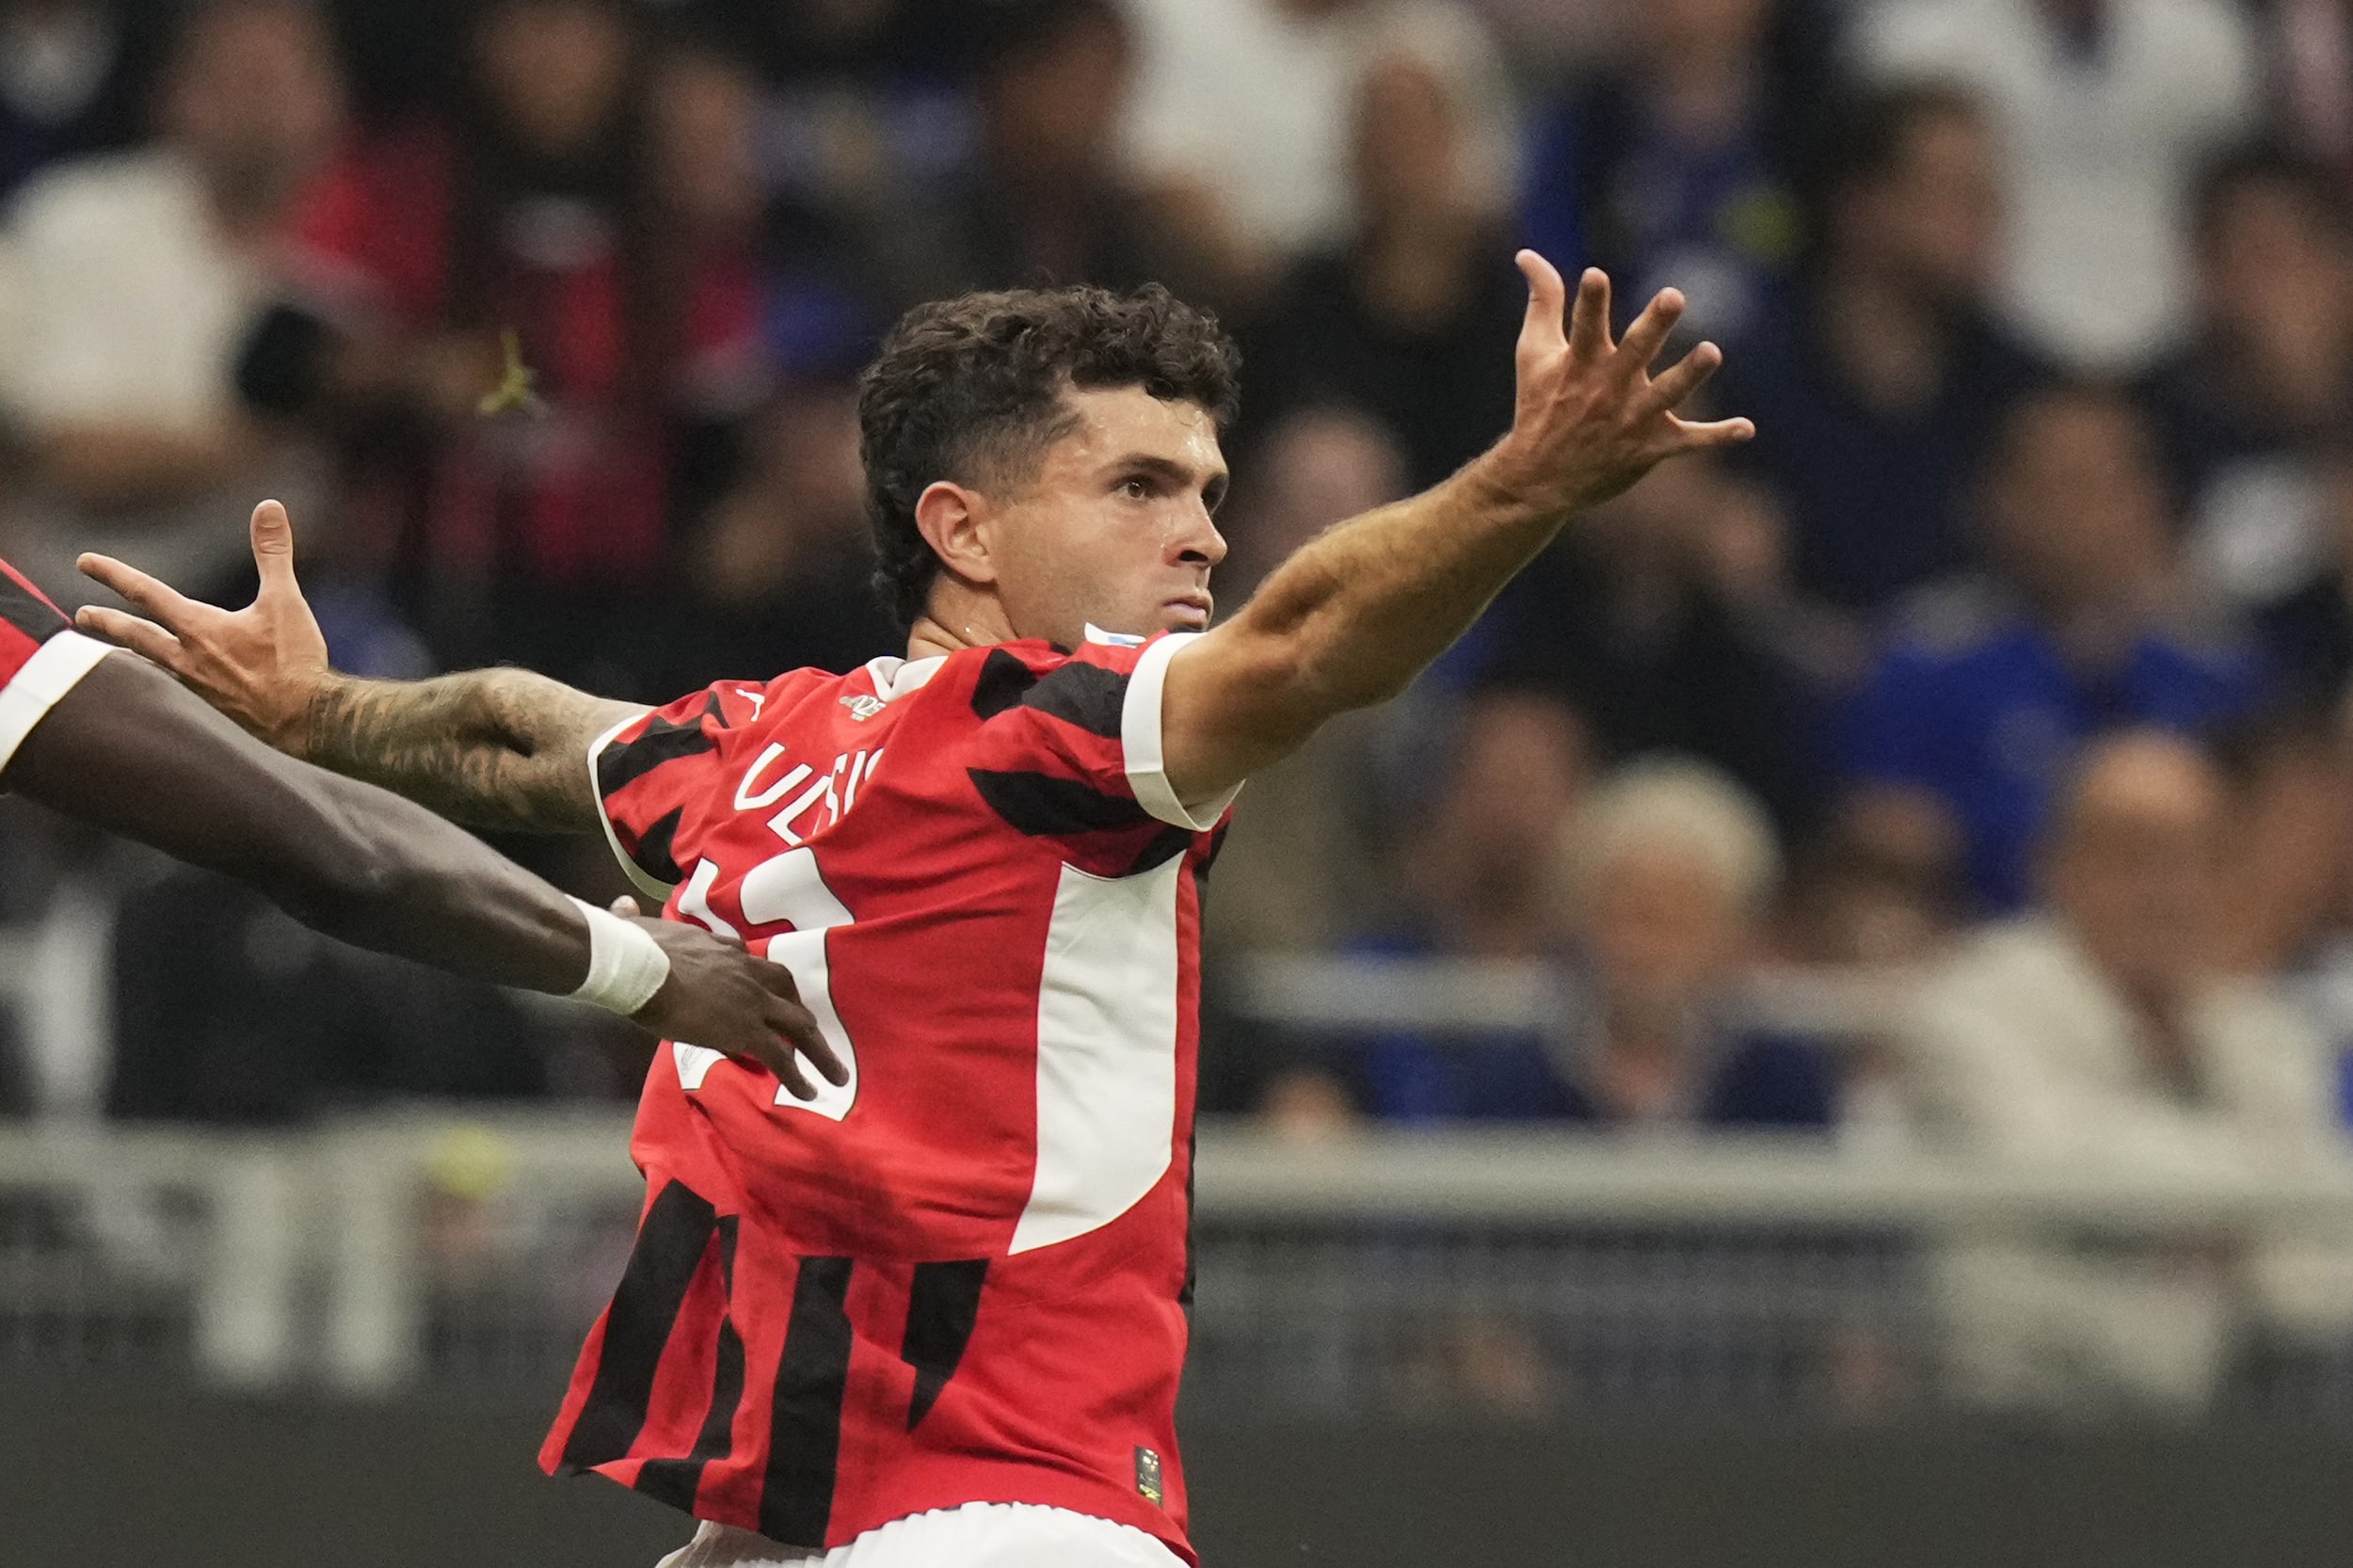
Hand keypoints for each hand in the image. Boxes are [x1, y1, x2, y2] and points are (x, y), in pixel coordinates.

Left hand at [76, 499, 333, 755]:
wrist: (308, 719)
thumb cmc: (295, 661)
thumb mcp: (286, 600)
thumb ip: (273, 553)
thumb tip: (269, 507)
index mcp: (199, 629)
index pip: (146, 593)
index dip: (113, 574)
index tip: (85, 562)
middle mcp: (188, 659)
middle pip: (135, 636)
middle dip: (106, 623)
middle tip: (81, 615)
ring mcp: (197, 688)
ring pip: (150, 666)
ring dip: (127, 655)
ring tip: (111, 653)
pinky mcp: (212, 710)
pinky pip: (173, 690)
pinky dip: (159, 679)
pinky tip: (165, 682)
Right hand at [610, 897, 849, 1102]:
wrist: (639, 965)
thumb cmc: (632, 948)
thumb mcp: (643, 929)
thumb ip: (635, 921)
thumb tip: (620, 906)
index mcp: (723, 948)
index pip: (752, 965)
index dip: (759, 983)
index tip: (761, 996)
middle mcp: (747, 970)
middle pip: (787, 989)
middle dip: (802, 1012)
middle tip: (813, 1032)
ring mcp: (751, 1000)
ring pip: (798, 1025)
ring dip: (819, 1051)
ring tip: (836, 1074)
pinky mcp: (747, 1029)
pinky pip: (780, 1056)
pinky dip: (798, 1075)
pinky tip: (809, 1091)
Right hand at [1484, 253, 1752, 517]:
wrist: (1540, 479)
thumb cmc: (1539, 406)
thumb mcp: (1534, 352)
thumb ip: (1542, 300)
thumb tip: (1527, 253)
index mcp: (1580, 363)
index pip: (1586, 326)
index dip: (1590, 301)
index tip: (1595, 275)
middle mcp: (1608, 388)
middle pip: (1636, 351)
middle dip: (1655, 325)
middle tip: (1673, 296)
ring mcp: (1631, 420)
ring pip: (1666, 394)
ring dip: (1689, 374)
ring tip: (1711, 352)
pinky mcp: (1650, 447)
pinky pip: (1689, 442)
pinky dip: (1717, 436)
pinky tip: (1746, 428)